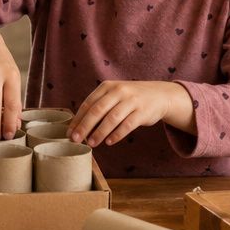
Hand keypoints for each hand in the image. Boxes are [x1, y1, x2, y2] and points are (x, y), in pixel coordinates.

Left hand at [69, 81, 191, 146]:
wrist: (159, 95)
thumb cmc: (130, 98)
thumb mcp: (114, 95)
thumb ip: (99, 107)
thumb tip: (79, 128)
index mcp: (107, 86)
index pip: (88, 104)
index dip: (78, 119)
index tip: (69, 133)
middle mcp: (119, 91)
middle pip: (97, 110)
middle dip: (84, 126)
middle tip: (75, 140)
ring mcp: (131, 101)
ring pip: (112, 118)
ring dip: (100, 132)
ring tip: (91, 143)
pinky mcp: (142, 111)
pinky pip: (127, 125)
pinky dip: (117, 134)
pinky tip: (109, 142)